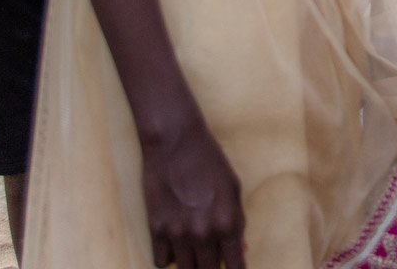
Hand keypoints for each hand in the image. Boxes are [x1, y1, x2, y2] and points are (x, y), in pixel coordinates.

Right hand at [140, 117, 246, 268]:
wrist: (175, 139)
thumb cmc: (209, 159)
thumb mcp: (233, 188)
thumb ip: (237, 223)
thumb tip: (241, 251)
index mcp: (228, 223)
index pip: (235, 267)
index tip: (232, 268)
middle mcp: (204, 233)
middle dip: (212, 267)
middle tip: (210, 256)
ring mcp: (178, 233)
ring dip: (190, 263)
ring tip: (193, 248)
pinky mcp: (155, 228)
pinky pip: (161, 262)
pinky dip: (168, 257)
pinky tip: (174, 244)